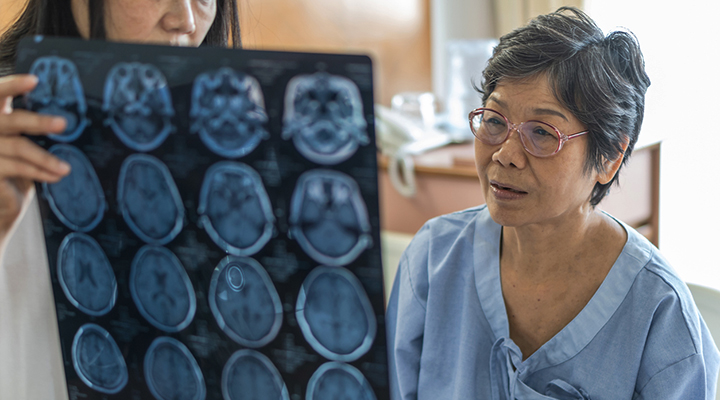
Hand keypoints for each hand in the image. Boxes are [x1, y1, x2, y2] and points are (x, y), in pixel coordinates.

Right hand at [0, 74, 70, 239]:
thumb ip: (30, 127)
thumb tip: (68, 117)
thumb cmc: (14, 166)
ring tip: (66, 168)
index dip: (13, 85)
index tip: (34, 80)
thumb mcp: (20, 141)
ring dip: (45, 158)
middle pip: (10, 121)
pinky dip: (39, 171)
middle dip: (37, 122)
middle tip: (63, 124)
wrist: (0, 202)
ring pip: (17, 147)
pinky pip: (17, 167)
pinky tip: (56, 175)